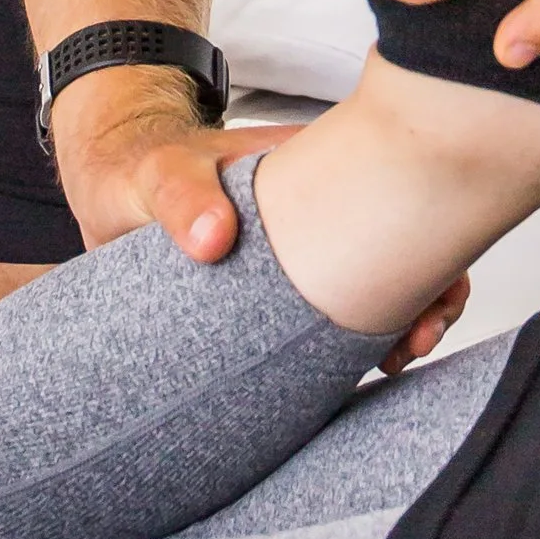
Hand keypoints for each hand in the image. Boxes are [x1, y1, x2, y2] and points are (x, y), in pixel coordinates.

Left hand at [52, 70, 470, 363]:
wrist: (110, 186)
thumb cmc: (140, 166)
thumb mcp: (157, 173)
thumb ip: (180, 197)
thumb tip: (213, 238)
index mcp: (311, 170)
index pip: (395, 194)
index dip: (428, 251)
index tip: (425, 305)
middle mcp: (321, 209)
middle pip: (402, 244)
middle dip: (429, 296)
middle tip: (414, 343)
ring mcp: (308, 249)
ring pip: (377, 284)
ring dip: (398, 322)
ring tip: (393, 361)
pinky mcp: (284, 288)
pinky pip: (335, 314)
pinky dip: (356, 343)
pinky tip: (358, 372)